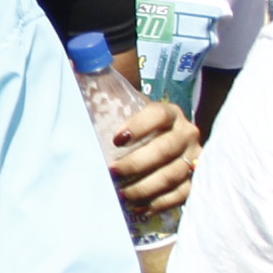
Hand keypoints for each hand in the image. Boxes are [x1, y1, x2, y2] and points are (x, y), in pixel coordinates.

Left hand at [107, 92, 197, 218]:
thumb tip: (75, 64)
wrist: (166, 141)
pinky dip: (160, 203)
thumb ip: (104, 88)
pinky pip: (183, 194)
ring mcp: (195, 157)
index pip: (158, 114)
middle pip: (165, 149)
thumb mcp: (125, 106)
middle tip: (112, 172)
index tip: (116, 139)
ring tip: (122, 195)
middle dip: (137, 163)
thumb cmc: (136, 126)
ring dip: (145, 188)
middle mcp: (187, 133)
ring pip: (173, 174)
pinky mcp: (197, 179)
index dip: (139, 126)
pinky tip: (139, 208)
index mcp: (170, 112)